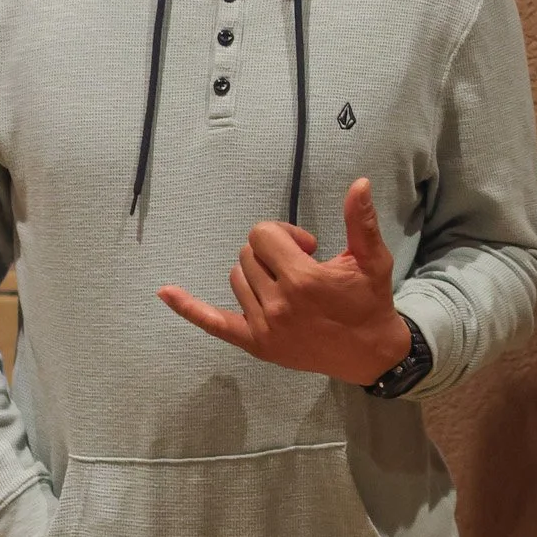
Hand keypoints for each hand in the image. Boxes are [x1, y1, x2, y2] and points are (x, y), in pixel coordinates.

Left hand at [158, 179, 412, 386]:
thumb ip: (361, 221)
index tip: (309, 247)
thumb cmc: (370, 301)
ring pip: (236, 278)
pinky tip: (164, 293)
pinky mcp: (256, 344)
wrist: (371, 354)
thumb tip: (359, 182)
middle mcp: (278, 303)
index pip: (264, 235)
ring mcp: (263, 327)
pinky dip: (188, 308)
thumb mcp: (372, 259)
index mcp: (302, 279)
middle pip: (248, 253)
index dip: (285, 234)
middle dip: (272, 252)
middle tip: (301, 265)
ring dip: (256, 273)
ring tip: (286, 285)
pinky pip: (214, 323)